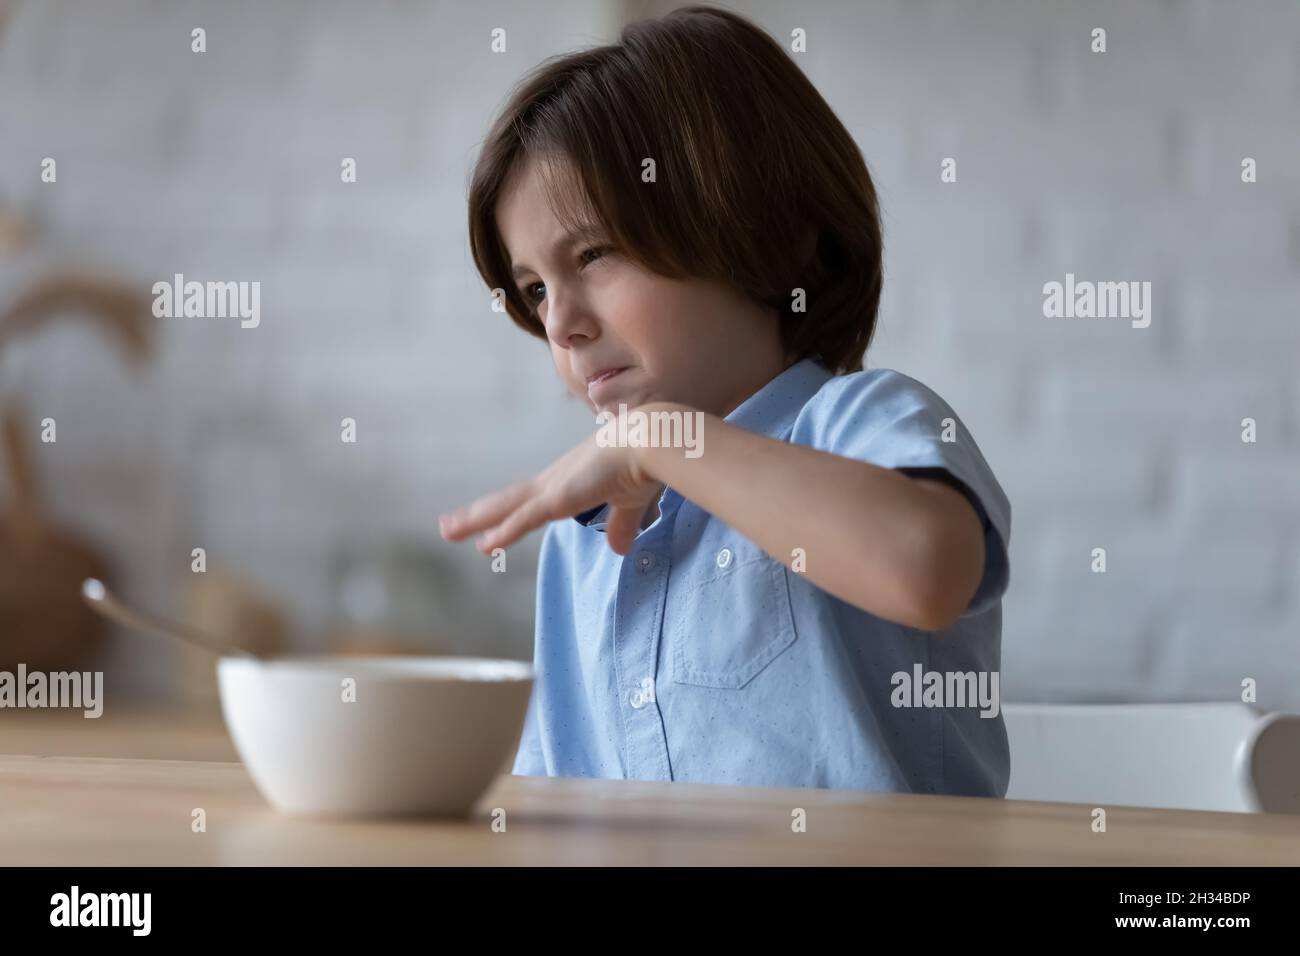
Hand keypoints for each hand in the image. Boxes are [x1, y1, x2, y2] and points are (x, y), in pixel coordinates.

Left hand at [438, 428, 663, 555]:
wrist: (650, 441)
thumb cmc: (644, 463)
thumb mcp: (628, 502)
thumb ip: (621, 525)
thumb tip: (620, 548)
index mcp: (568, 483)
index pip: (529, 502)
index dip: (507, 515)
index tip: (487, 526)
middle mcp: (553, 482)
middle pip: (506, 502)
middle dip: (478, 515)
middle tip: (448, 525)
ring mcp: (553, 488)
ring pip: (505, 508)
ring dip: (474, 520)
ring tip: (446, 530)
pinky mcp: (558, 497)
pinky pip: (524, 519)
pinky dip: (504, 532)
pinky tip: (485, 545)